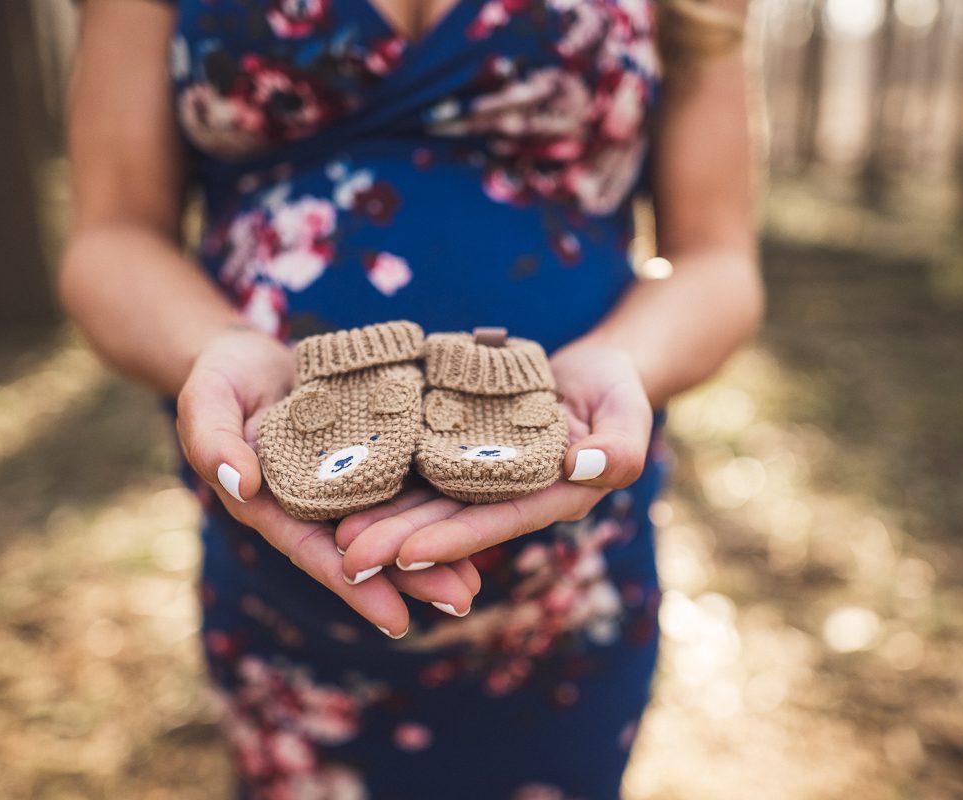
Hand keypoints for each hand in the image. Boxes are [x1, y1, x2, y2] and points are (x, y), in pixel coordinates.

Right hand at [176, 327, 477, 635]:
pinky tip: (478, 515)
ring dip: (436, 549)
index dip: (355, 586)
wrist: (254, 353)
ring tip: (476, 578)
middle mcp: (317, 503)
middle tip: (461, 600)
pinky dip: (440, 499)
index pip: (316, 552)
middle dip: (414, 576)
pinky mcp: (376, 449)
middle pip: (367, 546)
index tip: (397, 621)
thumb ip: (214, 443)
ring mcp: (350, 479)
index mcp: (274, 506)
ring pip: (395, 520)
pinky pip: (408, 478)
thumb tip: (243, 484)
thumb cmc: (220, 378)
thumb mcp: (206, 401)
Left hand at [336, 340, 652, 571]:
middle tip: (348, 560)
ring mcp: (480, 474)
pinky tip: (343, 488)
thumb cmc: (617, 390)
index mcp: (552, 497)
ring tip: (333, 537)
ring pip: (425, 500)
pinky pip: (418, 465)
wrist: (590, 370)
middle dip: (399, 542)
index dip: (454, 539)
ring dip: (382, 519)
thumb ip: (619, 446)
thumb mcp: (629, 413)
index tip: (408, 556)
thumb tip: (584, 465)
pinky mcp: (457, 448)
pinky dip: (385, 479)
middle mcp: (510, 495)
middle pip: (449, 520)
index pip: (498, 520)